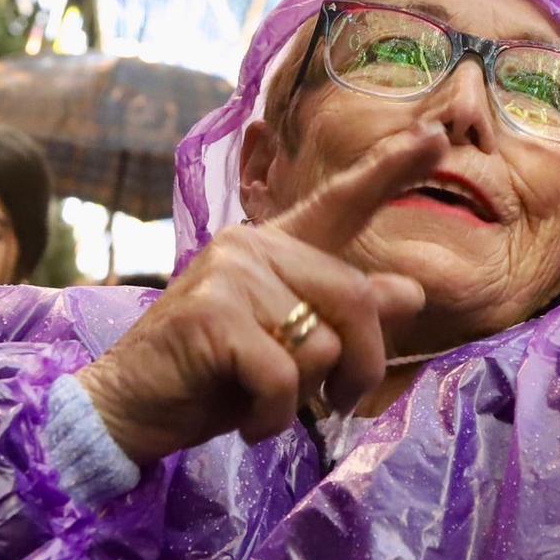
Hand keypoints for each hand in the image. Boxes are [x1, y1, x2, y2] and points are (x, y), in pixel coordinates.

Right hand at [77, 125, 447, 463]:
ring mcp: (230, 274)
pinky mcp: (211, 314)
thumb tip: (410, 292)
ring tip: (267, 409)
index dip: (389, 169)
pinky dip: (274, 416)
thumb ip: (343, 318)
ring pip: (322, 343)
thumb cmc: (209, 380)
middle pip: (355, 298)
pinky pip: (283, 376)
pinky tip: (248, 424)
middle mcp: (253, 246)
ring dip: (305, 399)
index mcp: (275, 248)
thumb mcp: (288, 350)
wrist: (124, 410)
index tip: (435, 136)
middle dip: (362, 366)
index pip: (340, 202)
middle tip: (338, 404)